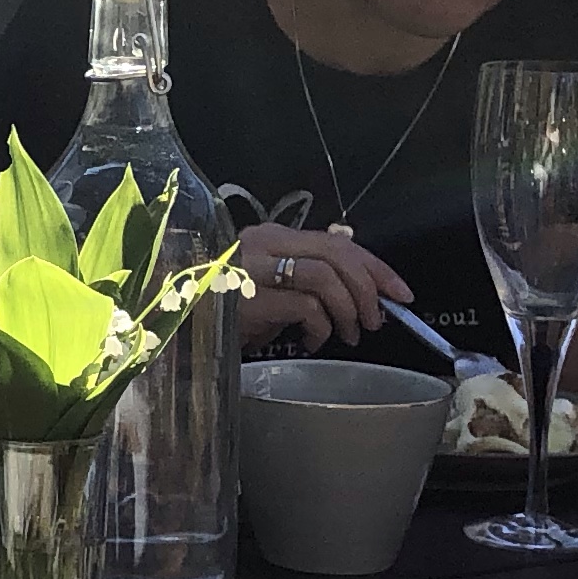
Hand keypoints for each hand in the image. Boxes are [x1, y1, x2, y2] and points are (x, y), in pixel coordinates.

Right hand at [236, 223, 412, 356]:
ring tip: (350, 334)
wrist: (177, 324)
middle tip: (376, 319)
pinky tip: (314, 341)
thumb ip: (304, 280)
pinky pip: (306, 306)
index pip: (337, 241)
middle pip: (338, 253)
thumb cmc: (222, 309)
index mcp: (273, 237)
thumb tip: (357, 293)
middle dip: (368, 287)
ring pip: (326, 276)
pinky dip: (321, 326)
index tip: (400, 293)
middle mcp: (264, 244)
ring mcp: (254, 268)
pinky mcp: (250, 298)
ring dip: (349, 309)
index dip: (376, 267)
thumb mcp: (267, 287)